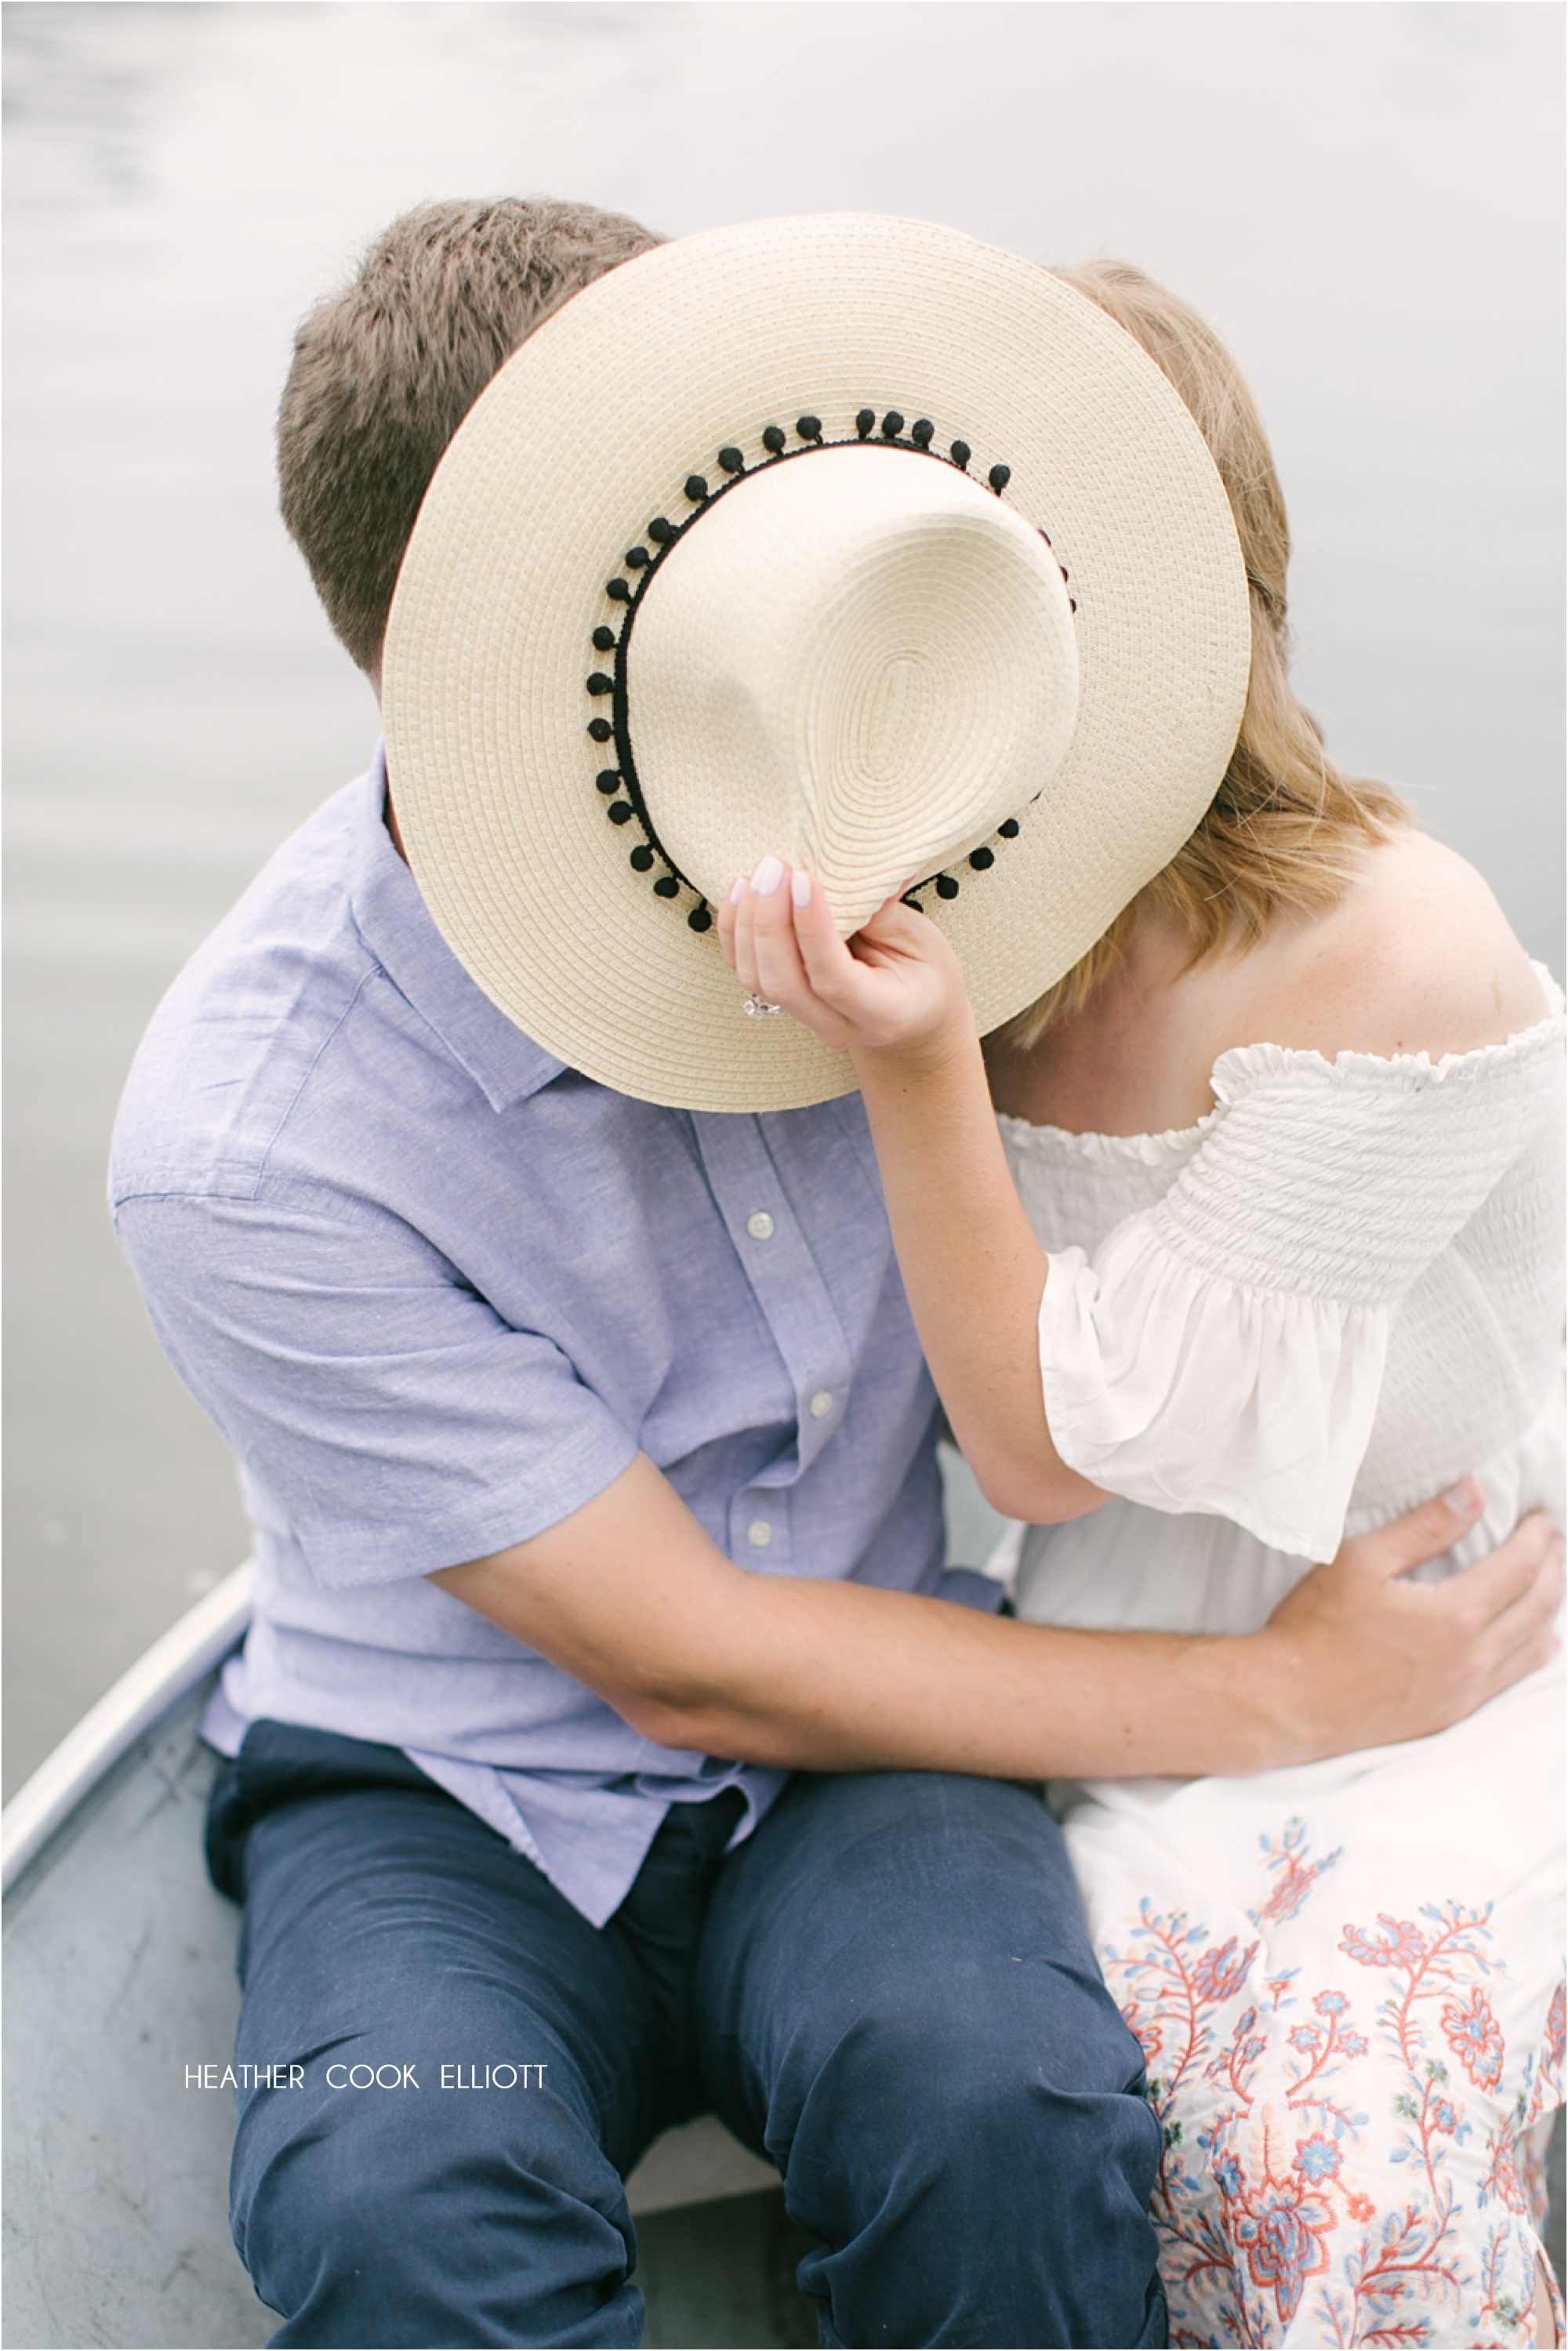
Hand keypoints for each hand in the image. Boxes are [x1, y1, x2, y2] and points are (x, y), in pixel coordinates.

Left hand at [716, 855, 972, 1065]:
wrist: (914, 1018)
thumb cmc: (924, 975)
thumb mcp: (921, 943)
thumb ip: (883, 913)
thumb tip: (854, 867)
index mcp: (882, 1013)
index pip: (833, 978)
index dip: (812, 928)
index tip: (805, 878)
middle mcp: (836, 1025)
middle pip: (783, 982)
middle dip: (770, 920)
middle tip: (776, 867)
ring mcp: (805, 1019)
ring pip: (757, 979)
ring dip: (749, 921)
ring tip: (762, 873)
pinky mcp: (783, 1003)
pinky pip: (745, 971)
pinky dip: (737, 930)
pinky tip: (742, 892)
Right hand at [1247, 1484, 1562, 1765]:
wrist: (1290, 1702)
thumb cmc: (1316, 1627)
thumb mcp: (1361, 1561)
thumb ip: (1424, 1527)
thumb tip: (1473, 1493)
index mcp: (1455, 1615)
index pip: (1520, 1567)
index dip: (1537, 1538)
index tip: (1540, 1517)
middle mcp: (1472, 1657)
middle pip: (1540, 1606)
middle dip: (1554, 1567)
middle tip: (1552, 1541)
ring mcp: (1465, 1691)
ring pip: (1535, 1647)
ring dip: (1550, 1610)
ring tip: (1549, 1582)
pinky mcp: (1451, 1713)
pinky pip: (1512, 1678)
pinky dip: (1532, 1650)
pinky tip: (1530, 1640)